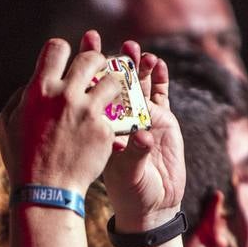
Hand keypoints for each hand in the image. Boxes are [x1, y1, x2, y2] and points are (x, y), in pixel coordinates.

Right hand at [0, 31, 122, 195]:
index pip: (56, 48)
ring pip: (113, 82)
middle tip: (95, 71)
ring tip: (109, 93)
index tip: (64, 60)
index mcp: (40, 90)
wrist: (45, 191)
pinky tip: (109, 122)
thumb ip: (22, 96)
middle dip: (95, 62)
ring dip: (112, 85)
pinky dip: (113, 116)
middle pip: (91, 59)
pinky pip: (116, 113)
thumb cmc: (22, 158)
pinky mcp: (105, 130)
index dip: (61, 50)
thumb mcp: (8, 123)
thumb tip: (32, 82)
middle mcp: (66, 96)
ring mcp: (89, 112)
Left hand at [102, 48, 185, 231]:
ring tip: (135, 51)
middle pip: (113, 81)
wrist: (153, 206)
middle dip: (110, 61)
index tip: (83, 47)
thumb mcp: (127, 174)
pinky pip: (160, 94)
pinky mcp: (164, 120)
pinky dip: (160, 79)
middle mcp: (119, 117)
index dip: (88, 68)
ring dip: (136, 66)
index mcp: (101, 125)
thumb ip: (134, 154)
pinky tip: (159, 65)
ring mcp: (142, 116)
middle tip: (104, 41)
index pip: (93, 91)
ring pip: (137, 84)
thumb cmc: (131, 192)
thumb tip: (142, 137)